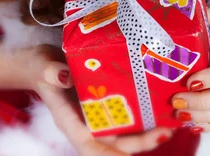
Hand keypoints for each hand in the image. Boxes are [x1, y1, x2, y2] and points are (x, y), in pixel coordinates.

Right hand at [23, 44, 172, 153]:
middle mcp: (86, 122)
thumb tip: (63, 75)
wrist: (42, 62)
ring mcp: (96, 114)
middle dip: (139, 143)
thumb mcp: (43, 66)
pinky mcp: (105, 102)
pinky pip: (125, 113)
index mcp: (70, 121)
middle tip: (163, 132)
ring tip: (168, 123)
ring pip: (123, 131)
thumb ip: (50, 72)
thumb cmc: (40, 67)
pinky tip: (159, 105)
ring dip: (145, 131)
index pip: (89, 147)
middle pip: (114, 143)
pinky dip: (142, 112)